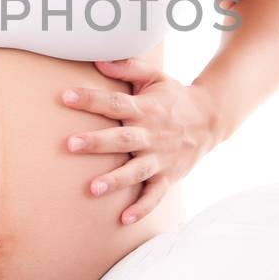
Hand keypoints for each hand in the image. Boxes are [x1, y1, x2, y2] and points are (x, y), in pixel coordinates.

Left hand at [60, 58, 221, 225]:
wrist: (211, 119)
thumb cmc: (173, 97)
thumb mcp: (155, 77)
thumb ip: (128, 67)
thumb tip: (98, 60)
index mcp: (145, 108)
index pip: (115, 103)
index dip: (91, 99)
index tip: (67, 96)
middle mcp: (151, 134)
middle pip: (122, 138)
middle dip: (97, 142)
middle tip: (71, 144)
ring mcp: (160, 158)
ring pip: (136, 170)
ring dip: (115, 180)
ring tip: (93, 188)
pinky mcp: (168, 176)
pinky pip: (155, 195)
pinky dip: (142, 208)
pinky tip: (124, 220)